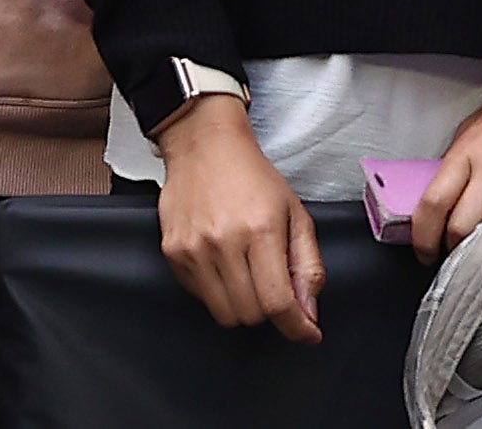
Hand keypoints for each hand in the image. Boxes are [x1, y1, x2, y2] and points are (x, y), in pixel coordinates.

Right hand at [155, 93, 325, 339]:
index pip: (278, 302)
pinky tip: (223, 263)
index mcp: (261, 230)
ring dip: (243, 305)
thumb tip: (309, 312)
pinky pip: (201, 297)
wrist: (205, 147)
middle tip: (273, 284)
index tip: (308, 333)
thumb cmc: (253, 177)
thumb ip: (308, 265)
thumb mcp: (295, 213)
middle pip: (251, 314)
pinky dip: (218, 291)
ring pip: (225, 314)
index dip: (297, 327)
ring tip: (247, 273)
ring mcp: (194, 249)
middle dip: (270, 310)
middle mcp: (224, 242)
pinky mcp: (172, 253)